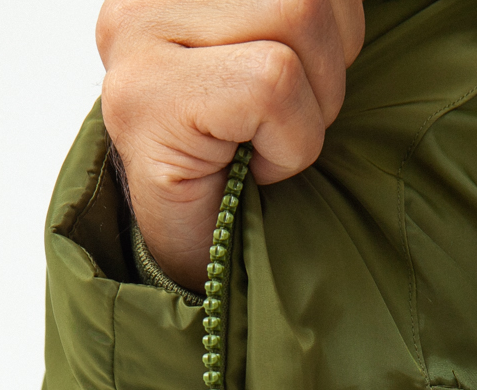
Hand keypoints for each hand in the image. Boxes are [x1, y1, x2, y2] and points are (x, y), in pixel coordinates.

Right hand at [97, 0, 364, 290]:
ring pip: (298, 16)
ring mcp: (135, 36)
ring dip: (312, 107)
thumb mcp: (290, 67)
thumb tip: (342, 5)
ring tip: (266, 143)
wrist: (203, 275)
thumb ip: (304, 22)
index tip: (296, 87)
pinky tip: (253, 167)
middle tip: (285, 125)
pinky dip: (290, 142)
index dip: (335, 25)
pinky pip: (274, 83)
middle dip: (329, 66)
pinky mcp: (144, 96)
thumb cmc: (252, 178)